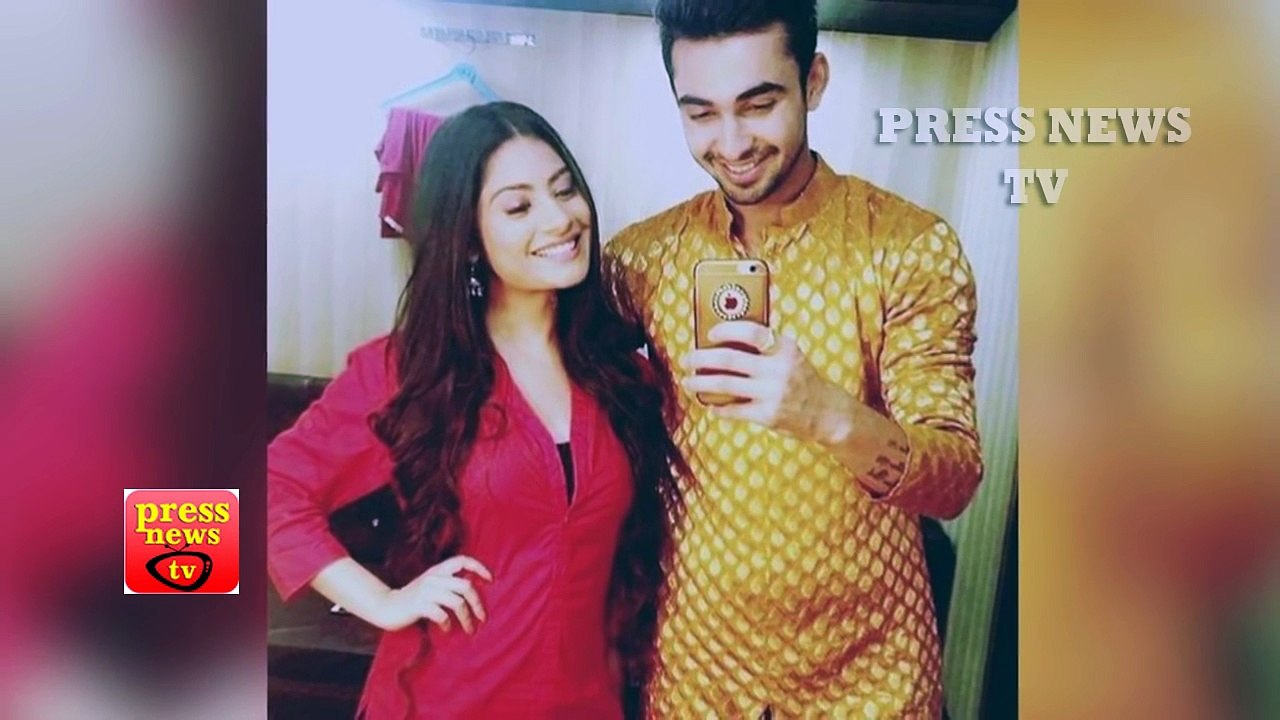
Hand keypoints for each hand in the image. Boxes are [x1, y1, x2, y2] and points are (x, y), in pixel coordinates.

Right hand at [376, 555, 492, 633]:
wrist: (386, 606)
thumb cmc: (412, 599)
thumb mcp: (430, 584)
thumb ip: (447, 583)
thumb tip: (472, 591)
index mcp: (437, 570)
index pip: (462, 560)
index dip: (479, 567)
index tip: (491, 579)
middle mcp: (433, 578)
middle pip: (466, 586)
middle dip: (478, 603)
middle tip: (482, 617)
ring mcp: (426, 591)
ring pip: (457, 602)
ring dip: (466, 619)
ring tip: (469, 629)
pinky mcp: (419, 605)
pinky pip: (442, 615)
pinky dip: (448, 625)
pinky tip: (446, 630)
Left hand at [680, 321, 850, 442]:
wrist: (826, 412)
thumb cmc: (802, 379)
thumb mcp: (791, 355)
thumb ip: (766, 347)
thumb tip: (723, 341)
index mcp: (785, 348)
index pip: (751, 331)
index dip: (726, 330)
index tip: (709, 334)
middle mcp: (779, 368)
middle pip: (729, 358)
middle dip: (701, 358)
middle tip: (687, 359)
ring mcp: (773, 393)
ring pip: (725, 384)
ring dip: (701, 382)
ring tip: (688, 382)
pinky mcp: (768, 415)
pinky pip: (734, 410)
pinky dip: (718, 408)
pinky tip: (711, 405)